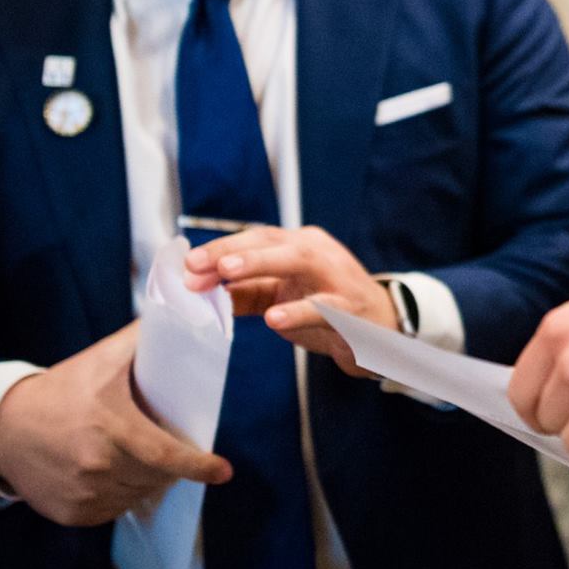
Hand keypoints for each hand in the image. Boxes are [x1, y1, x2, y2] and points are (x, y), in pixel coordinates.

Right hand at [0, 323, 231, 526]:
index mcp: (110, 427)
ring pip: (138, 494)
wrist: (2, 428)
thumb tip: (185, 311)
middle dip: (170, 464)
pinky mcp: (73, 515)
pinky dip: (121, 495)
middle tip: (166, 444)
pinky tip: (111, 472)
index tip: (224, 471)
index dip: (198, 466)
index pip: (166, 455)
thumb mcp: (101, 359)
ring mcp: (84, 494)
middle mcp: (97, 466)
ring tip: (133, 454)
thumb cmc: (62, 390)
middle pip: (157, 476)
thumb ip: (143, 339)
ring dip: (147, 479)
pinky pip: (114, 510)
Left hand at [190, 226, 394, 378]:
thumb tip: (197, 290)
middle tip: (197, 265)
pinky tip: (274, 318)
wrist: (382, 330)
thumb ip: (243, 293)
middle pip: (273, 241)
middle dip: (232, 251)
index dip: (220, 250)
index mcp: (299, 244)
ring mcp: (337, 278)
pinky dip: (297, 312)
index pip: (255, 238)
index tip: (187, 267)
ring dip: (260, 264)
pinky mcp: (350, 310)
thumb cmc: (326, 307)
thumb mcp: (281, 296)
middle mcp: (318, 252)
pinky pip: (323, 308)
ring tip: (227, 273)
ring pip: (299, 261)